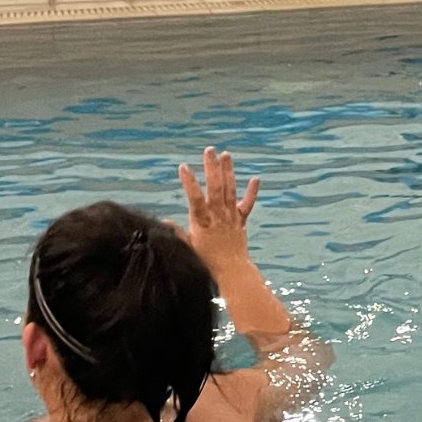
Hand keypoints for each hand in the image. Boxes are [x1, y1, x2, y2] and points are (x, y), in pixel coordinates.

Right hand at [178, 146, 259, 270]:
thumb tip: (165, 221)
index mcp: (202, 221)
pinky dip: (252, 191)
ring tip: (226, 155)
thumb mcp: (188, 247)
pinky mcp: (241, 220)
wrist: (232, 271)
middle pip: (215, 187)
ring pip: (230, 190)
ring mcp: (230, 216)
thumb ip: (178, 232)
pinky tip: (255, 178)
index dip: (189, 182)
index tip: (183, 166)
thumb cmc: (207, 261)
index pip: (194, 198)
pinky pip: (247, 204)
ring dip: (228, 171)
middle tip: (209, 150)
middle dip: (212, 168)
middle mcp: (217, 215)